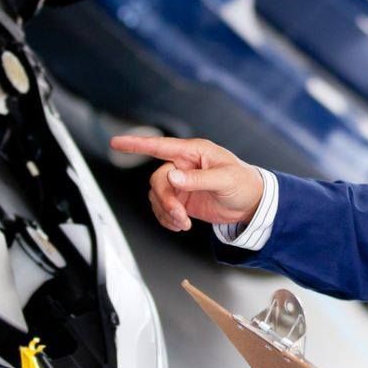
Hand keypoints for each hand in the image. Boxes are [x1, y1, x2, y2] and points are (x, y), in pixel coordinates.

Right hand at [108, 135, 263, 232]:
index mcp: (194, 152)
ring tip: (183, 223)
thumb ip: (198, 179)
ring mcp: (181, 183)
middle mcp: (184, 165)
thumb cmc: (243, 183)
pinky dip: (167, 219)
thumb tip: (173, 177)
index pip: (160, 146)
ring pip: (157, 196)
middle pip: (158, 180)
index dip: (136, 144)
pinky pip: (163, 208)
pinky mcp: (181, 199)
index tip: (116, 142)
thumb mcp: (225, 179)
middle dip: (165, 201)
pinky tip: (180, 225)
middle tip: (180, 216)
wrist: (252, 204)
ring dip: (166, 213)